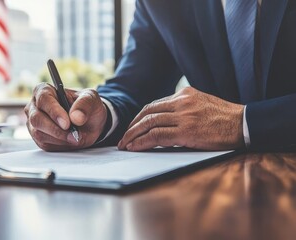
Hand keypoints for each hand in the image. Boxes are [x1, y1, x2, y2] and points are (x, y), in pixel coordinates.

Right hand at [25, 83, 106, 150]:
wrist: (90, 123)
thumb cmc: (87, 106)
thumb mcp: (91, 99)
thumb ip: (85, 104)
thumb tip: (76, 117)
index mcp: (44, 90)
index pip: (43, 99)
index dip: (54, 111)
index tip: (67, 123)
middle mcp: (35, 106)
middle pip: (37, 119)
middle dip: (56, 129)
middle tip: (74, 134)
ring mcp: (34, 123)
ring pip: (39, 134)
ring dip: (59, 138)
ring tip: (75, 137)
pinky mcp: (39, 137)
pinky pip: (44, 144)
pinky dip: (60, 145)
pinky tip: (70, 140)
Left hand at [118, 87, 244, 150]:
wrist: (244, 123)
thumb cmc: (225, 117)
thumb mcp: (202, 103)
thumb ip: (183, 108)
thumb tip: (166, 120)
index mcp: (184, 94)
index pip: (154, 105)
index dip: (139, 117)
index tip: (132, 127)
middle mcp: (181, 102)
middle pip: (148, 113)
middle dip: (132, 127)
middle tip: (123, 138)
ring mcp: (183, 116)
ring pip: (149, 124)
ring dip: (133, 135)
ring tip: (125, 144)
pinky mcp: (186, 131)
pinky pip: (157, 136)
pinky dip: (143, 142)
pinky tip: (135, 147)